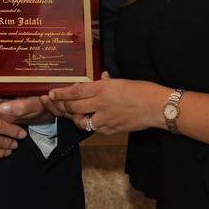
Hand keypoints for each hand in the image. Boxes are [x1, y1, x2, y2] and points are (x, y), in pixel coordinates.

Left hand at [47, 72, 166, 134]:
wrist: (157, 107)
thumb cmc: (142, 90)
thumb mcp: (122, 81)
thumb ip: (107, 82)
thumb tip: (101, 78)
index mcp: (102, 88)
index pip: (75, 92)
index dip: (61, 94)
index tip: (51, 93)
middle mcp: (100, 104)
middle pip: (73, 108)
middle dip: (61, 106)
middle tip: (53, 104)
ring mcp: (105, 119)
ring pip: (81, 122)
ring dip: (75, 118)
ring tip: (72, 114)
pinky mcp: (110, 130)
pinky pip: (94, 129)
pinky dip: (90, 124)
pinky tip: (90, 120)